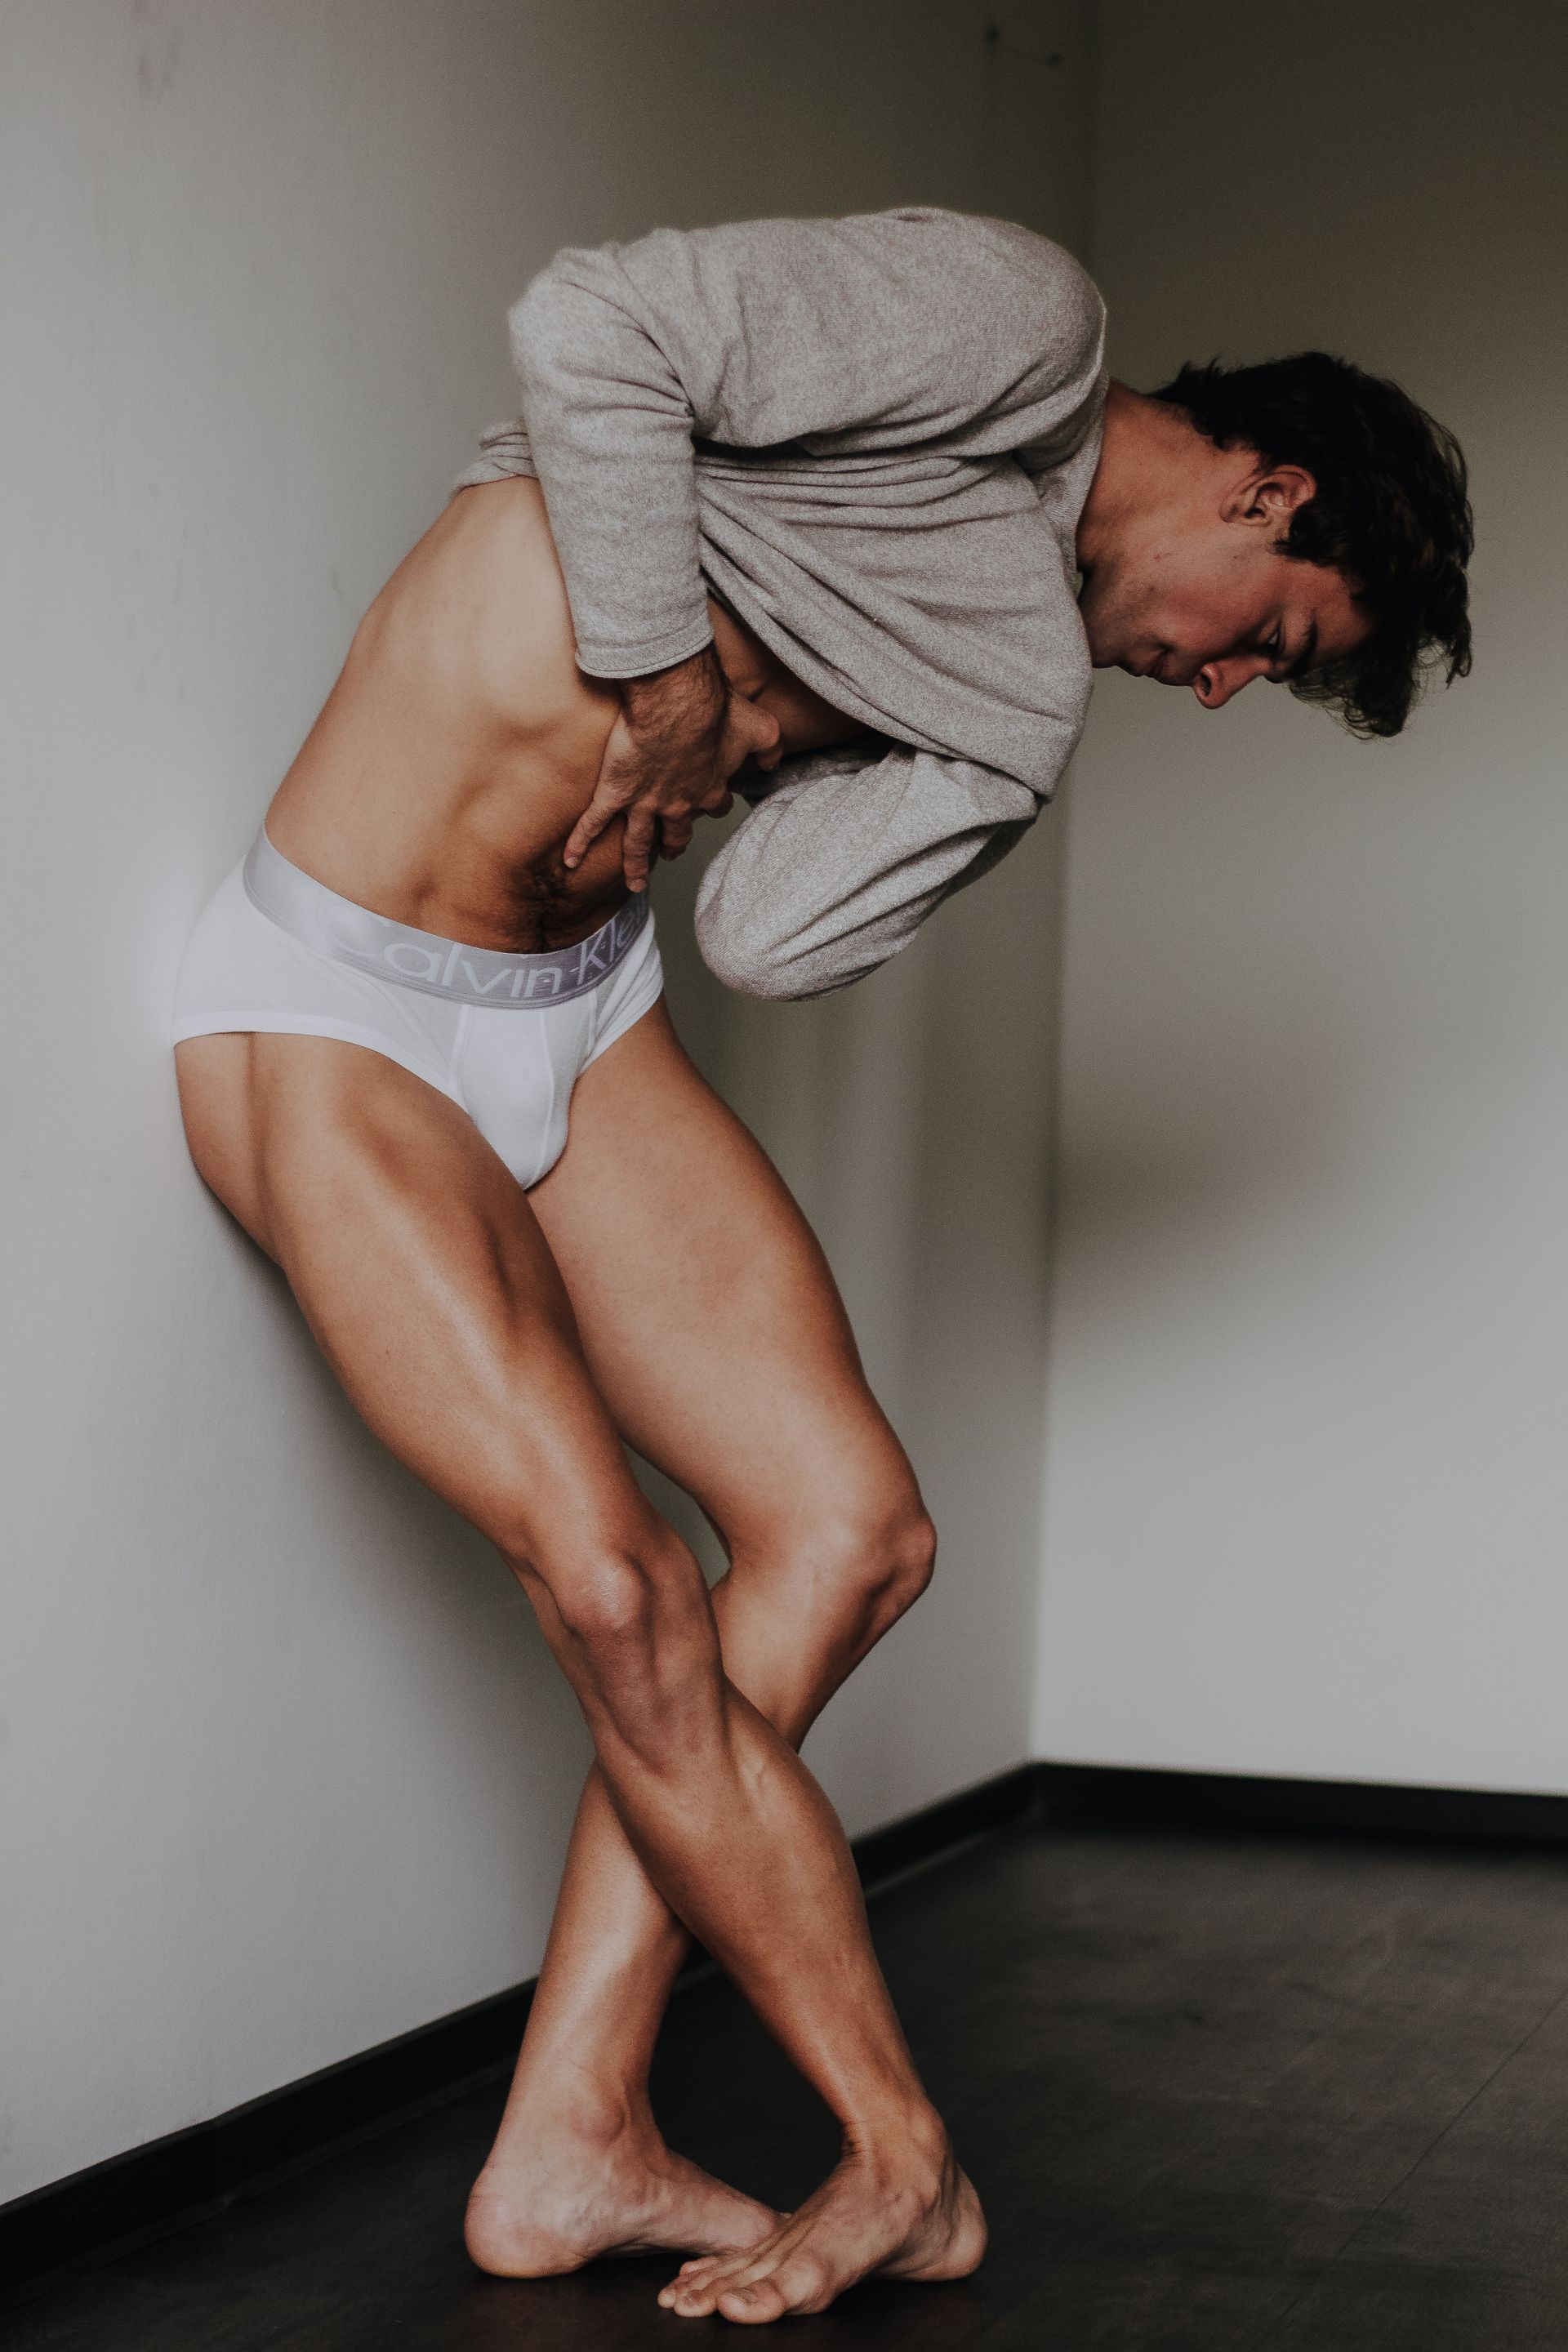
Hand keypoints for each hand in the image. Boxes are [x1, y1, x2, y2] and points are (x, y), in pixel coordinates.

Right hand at [564, 645, 782, 892]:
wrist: (678, 703)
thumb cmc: (718, 711)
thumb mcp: (761, 728)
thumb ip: (771, 748)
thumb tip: (774, 763)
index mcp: (709, 788)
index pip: (715, 806)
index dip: (713, 804)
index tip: (710, 802)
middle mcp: (678, 804)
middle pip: (677, 832)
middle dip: (675, 844)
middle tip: (671, 852)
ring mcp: (644, 802)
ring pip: (639, 842)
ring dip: (636, 864)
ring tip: (635, 882)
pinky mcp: (615, 792)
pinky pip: (595, 823)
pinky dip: (581, 842)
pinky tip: (571, 860)